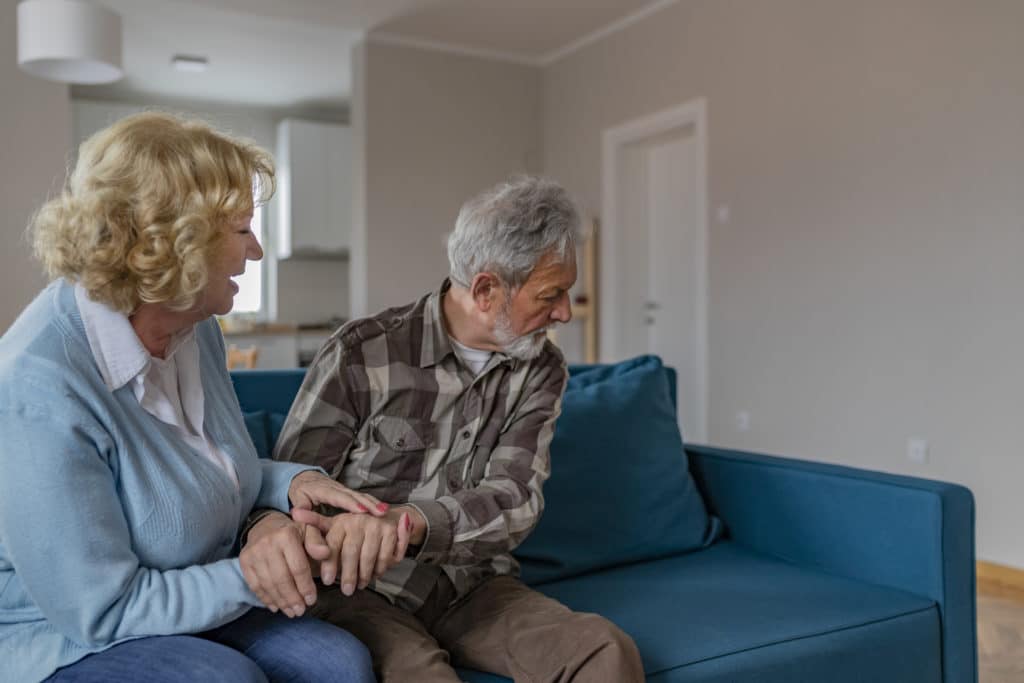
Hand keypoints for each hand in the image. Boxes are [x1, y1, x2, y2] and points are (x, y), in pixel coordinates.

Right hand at [240, 511, 330, 617]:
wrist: (266, 525)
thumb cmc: (294, 532)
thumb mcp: (310, 531)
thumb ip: (318, 543)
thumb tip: (325, 553)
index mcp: (286, 535)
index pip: (298, 567)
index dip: (305, 586)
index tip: (312, 600)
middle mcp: (267, 544)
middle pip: (281, 579)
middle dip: (292, 598)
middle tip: (301, 611)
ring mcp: (253, 553)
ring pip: (268, 584)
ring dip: (280, 602)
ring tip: (291, 612)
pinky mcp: (244, 561)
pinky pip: (255, 585)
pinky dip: (266, 599)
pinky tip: (276, 607)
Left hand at [288, 470, 388, 515]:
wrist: (305, 478)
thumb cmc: (301, 492)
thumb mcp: (297, 501)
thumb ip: (301, 512)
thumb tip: (299, 517)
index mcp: (323, 489)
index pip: (338, 496)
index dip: (350, 503)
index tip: (361, 512)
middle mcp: (337, 487)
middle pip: (355, 495)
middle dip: (369, 503)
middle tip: (381, 512)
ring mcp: (345, 489)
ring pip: (361, 495)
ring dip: (374, 503)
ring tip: (386, 512)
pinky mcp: (350, 493)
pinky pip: (363, 497)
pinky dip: (373, 503)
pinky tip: (384, 510)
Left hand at [291, 507, 412, 596]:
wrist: (385, 516)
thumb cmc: (352, 526)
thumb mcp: (332, 525)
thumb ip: (314, 524)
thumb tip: (295, 512)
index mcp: (341, 521)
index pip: (332, 544)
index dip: (329, 564)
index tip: (326, 581)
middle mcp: (358, 520)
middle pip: (351, 553)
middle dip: (348, 575)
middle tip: (345, 591)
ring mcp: (376, 525)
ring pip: (368, 557)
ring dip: (364, 575)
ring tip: (359, 586)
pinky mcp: (391, 531)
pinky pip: (384, 557)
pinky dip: (379, 569)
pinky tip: (374, 575)